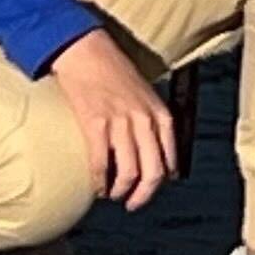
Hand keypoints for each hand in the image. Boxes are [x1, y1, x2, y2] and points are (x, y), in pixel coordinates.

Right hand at [45, 28, 178, 207]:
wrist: (85, 50)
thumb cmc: (113, 71)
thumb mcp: (144, 94)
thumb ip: (150, 120)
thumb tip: (151, 152)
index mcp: (159, 113)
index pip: (169, 159)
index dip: (160, 182)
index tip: (149, 190)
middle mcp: (144, 120)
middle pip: (152, 172)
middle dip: (143, 195)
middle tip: (132, 203)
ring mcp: (121, 122)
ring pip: (129, 173)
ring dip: (120, 191)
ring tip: (112, 194)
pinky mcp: (95, 124)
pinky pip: (100, 164)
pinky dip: (99, 182)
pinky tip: (96, 187)